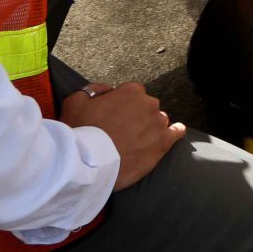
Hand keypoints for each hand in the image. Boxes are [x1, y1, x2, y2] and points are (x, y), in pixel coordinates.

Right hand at [60, 82, 185, 190]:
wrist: (87, 162)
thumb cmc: (80, 130)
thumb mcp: (76, 101)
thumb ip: (94, 89)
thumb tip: (108, 89)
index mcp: (131, 91)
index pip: (132, 93)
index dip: (121, 105)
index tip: (113, 117)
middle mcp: (149, 103)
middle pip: (146, 107)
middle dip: (136, 116)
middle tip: (121, 131)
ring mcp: (158, 124)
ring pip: (157, 121)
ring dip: (149, 127)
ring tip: (136, 140)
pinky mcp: (162, 144)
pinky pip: (175, 133)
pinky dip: (175, 132)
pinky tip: (175, 132)